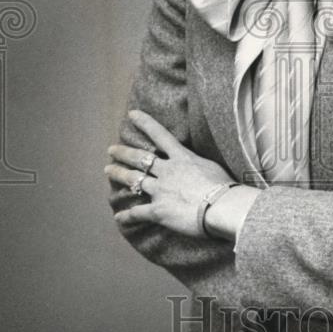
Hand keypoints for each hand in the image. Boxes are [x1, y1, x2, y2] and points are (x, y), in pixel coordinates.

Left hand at [106, 110, 233, 236]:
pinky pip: (138, 212)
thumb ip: (198, 165)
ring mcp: (160, 190)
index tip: (132, 115)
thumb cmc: (224, 187)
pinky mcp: (158, 210)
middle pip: (140, 158)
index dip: (145, 123)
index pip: (160, 135)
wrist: (222, 207)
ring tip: (108, 170)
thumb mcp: (211, 167)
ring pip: (133, 180)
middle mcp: (167, 171)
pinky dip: (127, 216)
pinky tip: (119, 217)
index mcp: (182, 158)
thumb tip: (197, 168)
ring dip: (119, 174)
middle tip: (111, 150)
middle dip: (123, 153)